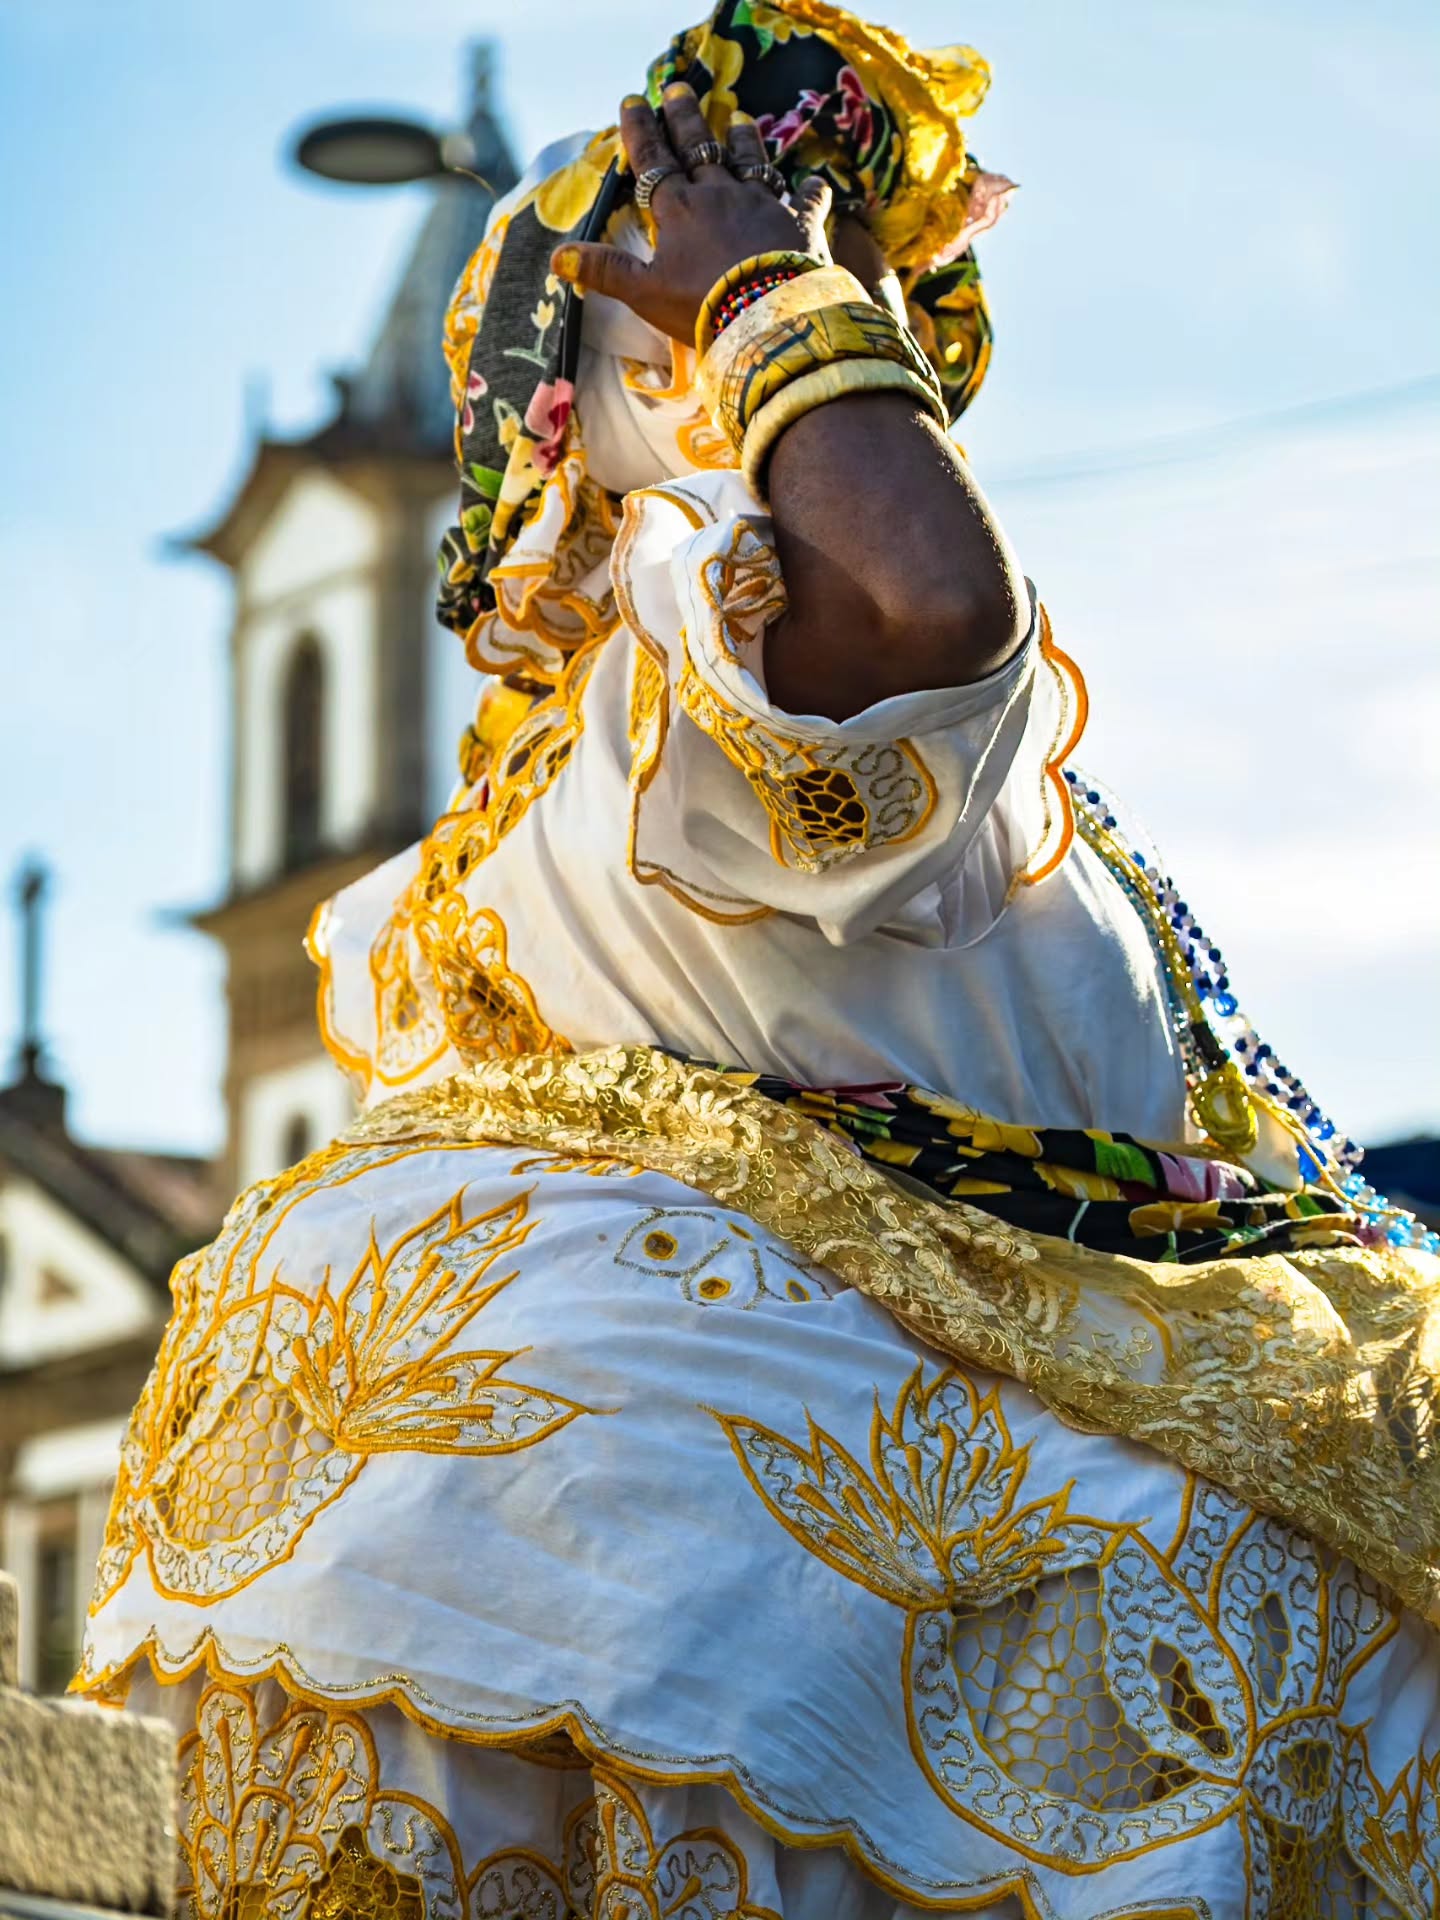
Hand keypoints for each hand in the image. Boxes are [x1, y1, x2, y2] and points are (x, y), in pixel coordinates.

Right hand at [551, 85, 831, 343]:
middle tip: (678, 88)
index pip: (654, 161)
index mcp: (679, 209)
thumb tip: (557, 257)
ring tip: (739, 119)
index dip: (640, 132)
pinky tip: (816, 183)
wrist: (766, 315)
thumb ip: (605, 270)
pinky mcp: (797, 223)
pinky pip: (807, 201)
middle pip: (698, 147)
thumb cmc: (700, 304)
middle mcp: (719, 194)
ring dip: (744, 139)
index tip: (632, 102)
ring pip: (750, 161)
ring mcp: (761, 204)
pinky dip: (811, 192)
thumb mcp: (645, 291)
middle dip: (685, 117)